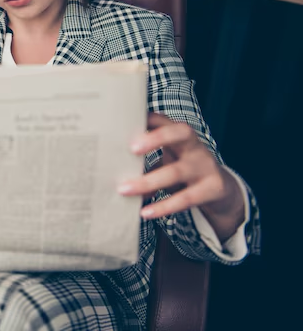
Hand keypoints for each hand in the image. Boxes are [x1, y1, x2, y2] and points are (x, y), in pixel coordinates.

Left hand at [118, 113, 244, 241]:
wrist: (221, 191)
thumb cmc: (182, 169)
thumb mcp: (167, 158)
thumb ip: (144, 159)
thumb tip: (110, 168)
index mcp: (181, 136)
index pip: (166, 119)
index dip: (150, 117)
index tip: (128, 118)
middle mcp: (195, 146)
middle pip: (180, 133)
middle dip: (156, 138)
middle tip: (131, 148)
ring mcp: (206, 166)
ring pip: (176, 172)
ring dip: (148, 182)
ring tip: (124, 190)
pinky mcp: (213, 188)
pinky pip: (186, 198)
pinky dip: (164, 206)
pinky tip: (146, 212)